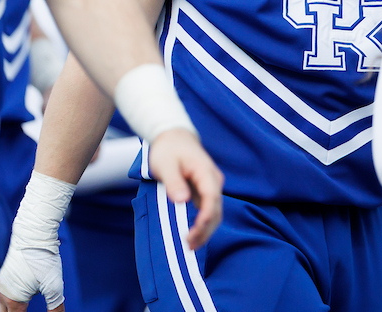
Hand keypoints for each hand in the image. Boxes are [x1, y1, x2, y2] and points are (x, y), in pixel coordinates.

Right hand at [0, 245, 64, 311]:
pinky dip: (11, 299)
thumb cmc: (43, 260)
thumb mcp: (54, 287)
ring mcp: (1, 282)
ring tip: (24, 308)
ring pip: (3, 305)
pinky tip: (23, 296)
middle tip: (26, 311)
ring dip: (12, 309)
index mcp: (13, 300)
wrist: (33, 235)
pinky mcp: (4, 274)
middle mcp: (3, 293)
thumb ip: (56, 308)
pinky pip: (4, 293)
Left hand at [148, 128, 222, 248]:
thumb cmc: (168, 149)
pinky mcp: (205, 191)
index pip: (211, 199)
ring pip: (214, 212)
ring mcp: (210, 186)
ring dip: (205, 229)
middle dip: (205, 229)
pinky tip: (194, 234)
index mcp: (205, 172)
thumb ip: (174, 182)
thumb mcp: (165, 164)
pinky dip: (203, 223)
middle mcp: (213, 180)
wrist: (173, 136)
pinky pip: (208, 209)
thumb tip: (182, 200)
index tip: (194, 233)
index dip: (205, 219)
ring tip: (191, 245)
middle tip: (189, 246)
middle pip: (216, 209)